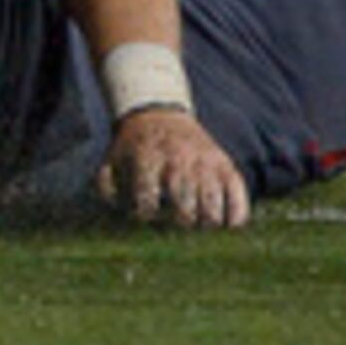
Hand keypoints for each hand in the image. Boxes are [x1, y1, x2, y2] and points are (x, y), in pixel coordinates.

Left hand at [98, 108, 250, 229]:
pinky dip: (235, 219)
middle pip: (184, 208)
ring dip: (204, 226)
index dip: (145, 216)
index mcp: (147, 159)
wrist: (161, 115)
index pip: (147, 199)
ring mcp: (206, 164)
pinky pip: (238, 199)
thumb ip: (107, 188)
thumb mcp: (113, 160)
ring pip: (211, 209)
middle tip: (174, 229)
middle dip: (178, 226)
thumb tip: (119, 214)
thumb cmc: (135, 147)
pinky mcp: (226, 166)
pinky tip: (226, 227)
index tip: (145, 217)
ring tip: (197, 230)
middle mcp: (179, 161)